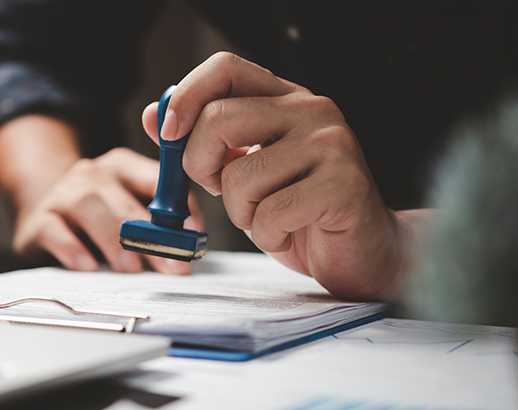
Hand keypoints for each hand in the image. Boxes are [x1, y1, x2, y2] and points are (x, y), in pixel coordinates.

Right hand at [13, 147, 201, 273]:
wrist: (43, 213)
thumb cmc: (98, 218)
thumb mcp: (129, 211)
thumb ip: (158, 223)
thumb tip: (189, 247)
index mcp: (122, 166)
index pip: (157, 179)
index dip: (179, 208)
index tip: (194, 236)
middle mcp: (92, 174)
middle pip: (124, 201)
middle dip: (151, 236)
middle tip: (169, 264)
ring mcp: (62, 194)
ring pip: (88, 207)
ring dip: (114, 239)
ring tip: (131, 268)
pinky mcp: (38, 219)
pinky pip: (53, 229)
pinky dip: (71, 247)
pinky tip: (87, 265)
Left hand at [142, 52, 403, 299]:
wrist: (363, 253)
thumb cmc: (300, 212)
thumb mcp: (242, 171)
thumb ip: (203, 141)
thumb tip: (153, 116)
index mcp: (285, 99)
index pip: (225, 68)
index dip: (186, 96)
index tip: (168, 133)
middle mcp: (312, 111)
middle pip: (219, 119)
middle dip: (201, 166)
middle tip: (220, 189)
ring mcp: (332, 145)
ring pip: (240, 175)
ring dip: (240, 212)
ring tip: (268, 216)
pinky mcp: (343, 186)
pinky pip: (270, 213)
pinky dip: (267, 235)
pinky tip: (289, 232)